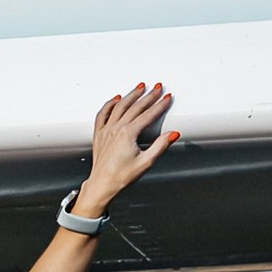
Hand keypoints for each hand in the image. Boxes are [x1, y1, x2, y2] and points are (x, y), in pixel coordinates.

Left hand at [79, 80, 177, 214]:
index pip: (148, 115)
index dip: (159, 105)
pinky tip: (115, 99)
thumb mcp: (146, 162)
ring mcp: (106, 130)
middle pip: (135, 107)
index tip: (167, 97)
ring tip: (140, 87)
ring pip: (119, 107)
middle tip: (158, 88)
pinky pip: (103, 114)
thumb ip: (160, 146)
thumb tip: (173, 134)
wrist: (102, 184)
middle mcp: (116, 128)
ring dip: (131, 95)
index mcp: (128, 134)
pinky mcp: (99, 134)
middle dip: (149, 96)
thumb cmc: (122, 176)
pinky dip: (110, 104)